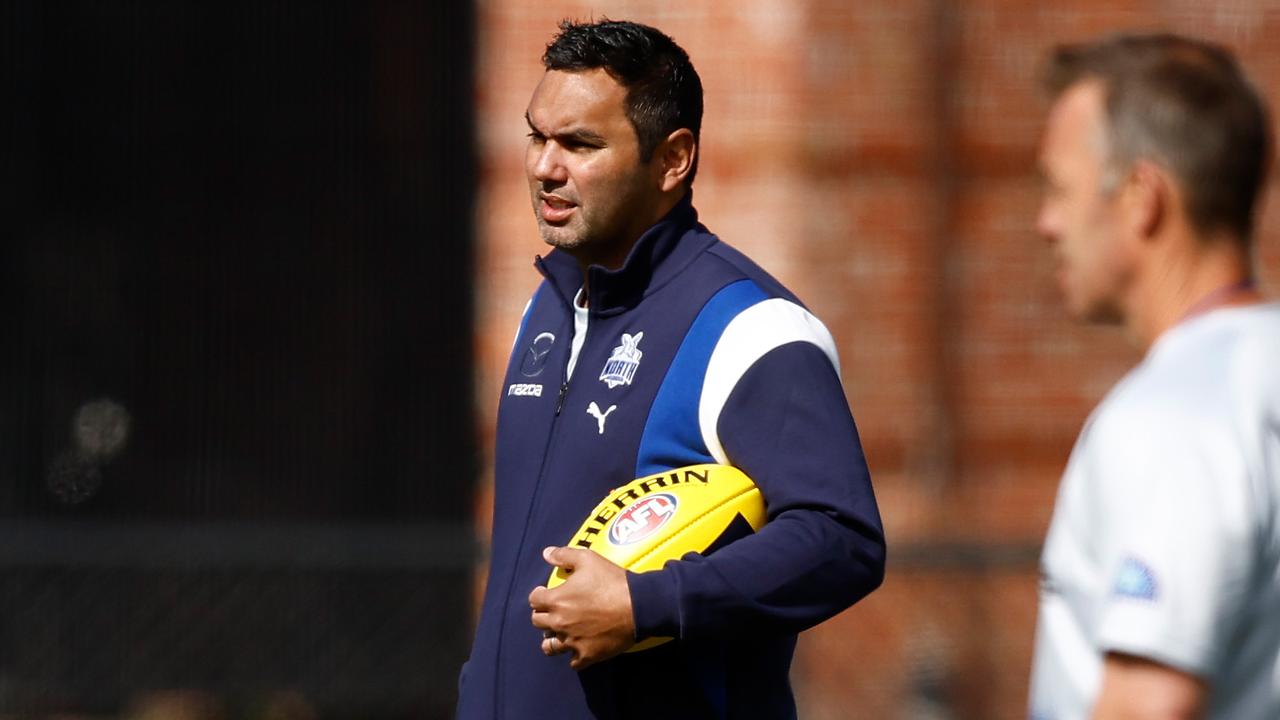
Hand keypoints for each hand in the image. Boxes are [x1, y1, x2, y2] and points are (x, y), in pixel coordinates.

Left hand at [529, 546, 635, 669]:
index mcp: (556, 600)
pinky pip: (573, 662)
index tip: (545, 593)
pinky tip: (579, 648)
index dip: (539, 595)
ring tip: (559, 634)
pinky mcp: (587, 655)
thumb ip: (564, 555)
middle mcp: (559, 623)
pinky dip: (575, 656)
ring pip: (549, 647)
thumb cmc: (613, 581)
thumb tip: (546, 553)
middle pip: (538, 623)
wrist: (639, 606)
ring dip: (552, 640)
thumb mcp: (588, 559)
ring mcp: (572, 641)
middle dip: (543, 615)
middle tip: (554, 611)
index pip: (534, 600)